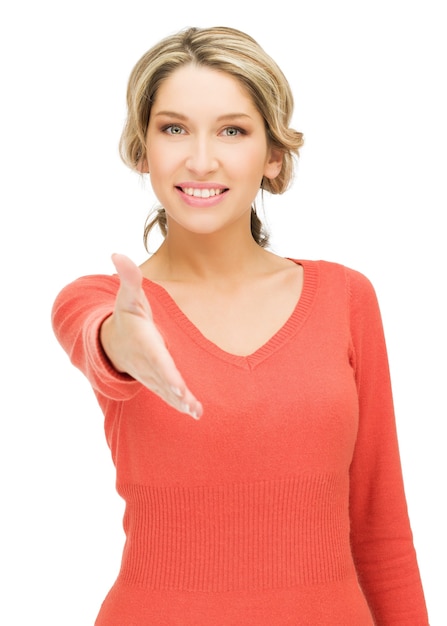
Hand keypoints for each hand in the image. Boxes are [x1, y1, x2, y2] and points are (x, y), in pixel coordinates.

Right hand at [100, 253, 202, 419]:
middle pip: (162, 379)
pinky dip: (180, 405)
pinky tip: (195, 413)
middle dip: (174, 392)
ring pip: (165, 391)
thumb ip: (129, 278)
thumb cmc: (127, 317)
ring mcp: (151, 375)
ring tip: (194, 412)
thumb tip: (117, 254)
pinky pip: (168, 395)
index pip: (156, 358)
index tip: (176, 384)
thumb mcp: (128, 296)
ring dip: (179, 403)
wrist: (112, 343)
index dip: (165, 371)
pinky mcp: (156, 382)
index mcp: (144, 342)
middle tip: (188, 403)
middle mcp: (147, 363)